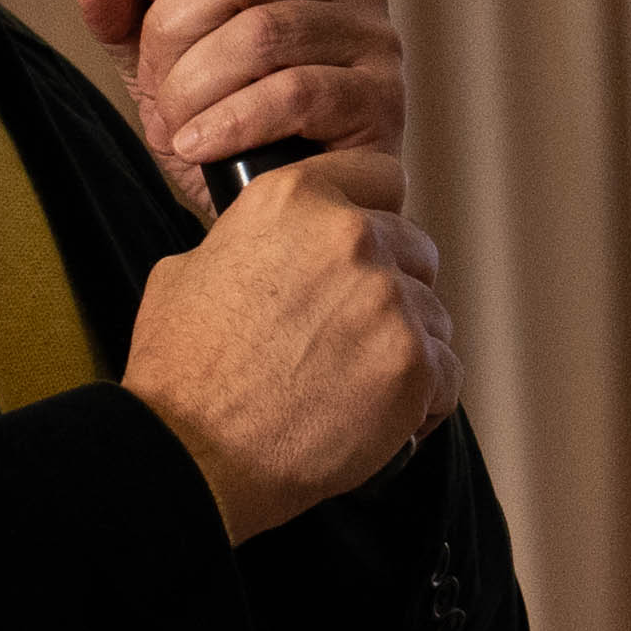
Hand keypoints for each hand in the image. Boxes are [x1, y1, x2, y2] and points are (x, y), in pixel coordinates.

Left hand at [65, 0, 406, 217]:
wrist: (282, 225)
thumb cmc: (231, 138)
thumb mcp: (164, 74)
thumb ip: (128, 25)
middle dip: (174, 31)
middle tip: (158, 86)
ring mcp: (372, 40)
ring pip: (262, 31)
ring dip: (195, 85)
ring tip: (177, 127)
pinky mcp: (380, 101)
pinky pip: (295, 92)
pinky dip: (230, 120)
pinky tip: (200, 144)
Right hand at [123, 150, 456, 542]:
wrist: (193, 455)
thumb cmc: (182, 372)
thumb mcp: (189, 269)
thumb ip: (247, 241)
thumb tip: (270, 247)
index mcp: (294, 200)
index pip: (378, 176)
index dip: (373, 212)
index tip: (364, 245)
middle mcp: (351, 237)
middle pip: (414, 246)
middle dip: (393, 283)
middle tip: (352, 330)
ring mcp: (389, 301)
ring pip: (433, 312)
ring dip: (405, 342)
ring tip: (355, 382)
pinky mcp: (415, 364)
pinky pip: (447, 372)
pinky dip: (421, 398)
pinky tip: (380, 414)